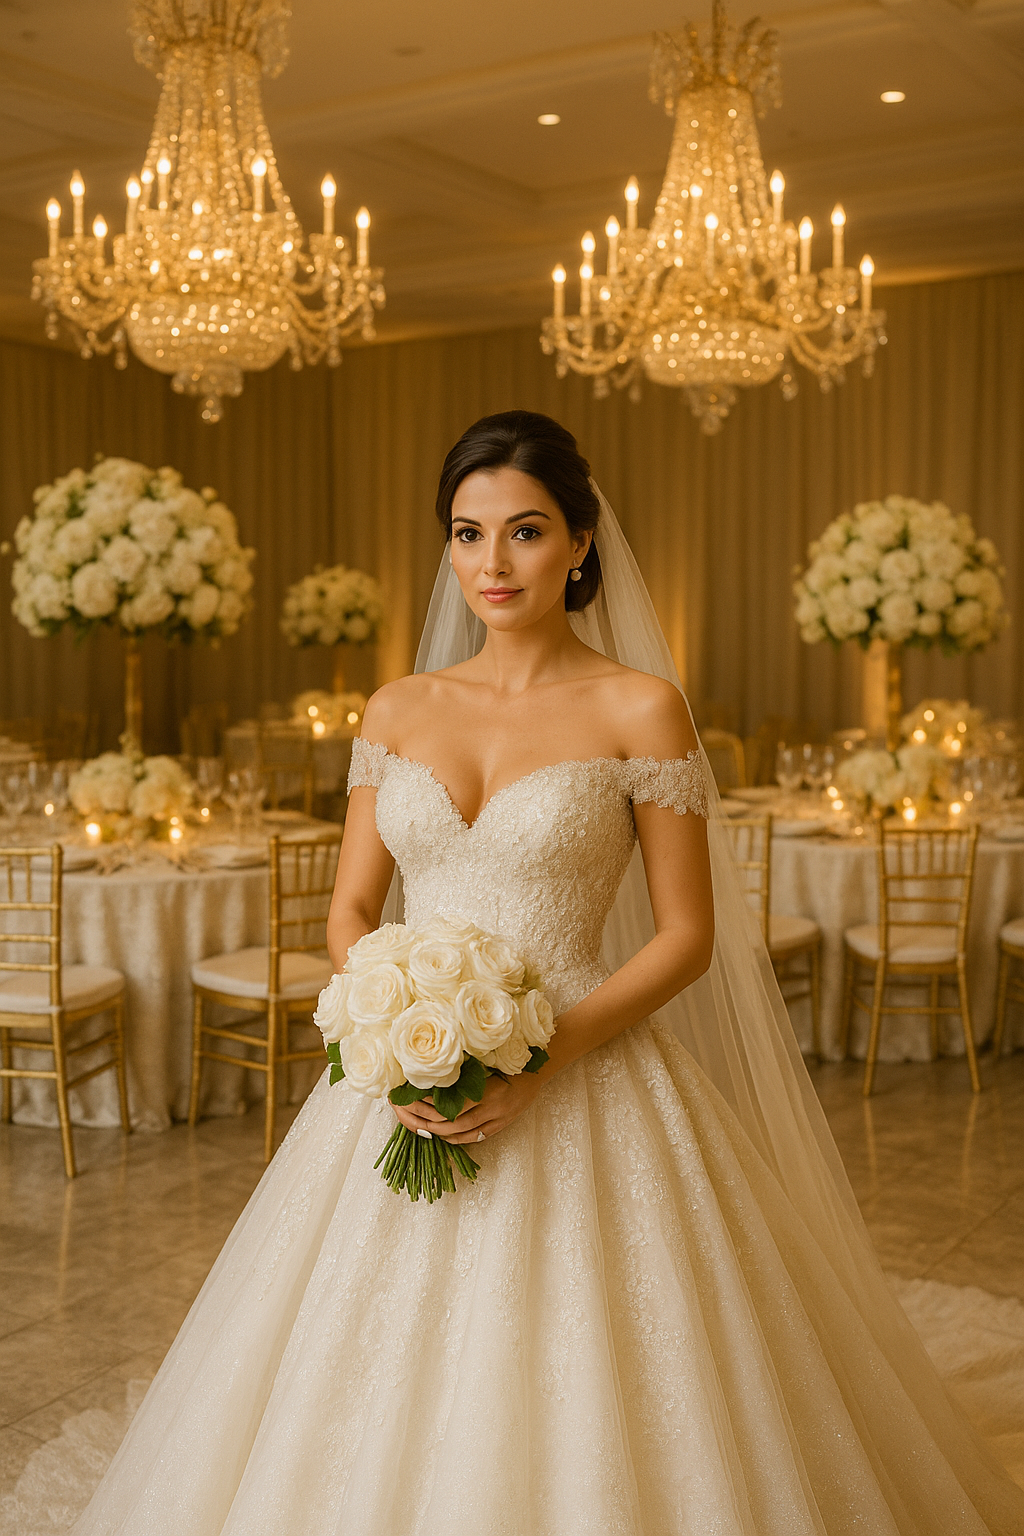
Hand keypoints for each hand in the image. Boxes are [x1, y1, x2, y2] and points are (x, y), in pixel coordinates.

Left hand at [392, 1072, 541, 1144]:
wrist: (540, 1067)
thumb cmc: (509, 1058)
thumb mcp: (486, 1060)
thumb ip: (462, 1071)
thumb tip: (428, 1074)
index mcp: (486, 1090)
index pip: (447, 1106)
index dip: (424, 1106)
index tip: (406, 1097)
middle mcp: (491, 1109)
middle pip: (448, 1124)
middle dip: (422, 1120)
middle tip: (403, 1112)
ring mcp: (496, 1120)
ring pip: (458, 1134)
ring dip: (433, 1131)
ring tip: (416, 1123)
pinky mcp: (500, 1126)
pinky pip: (472, 1138)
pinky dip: (452, 1138)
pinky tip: (439, 1133)